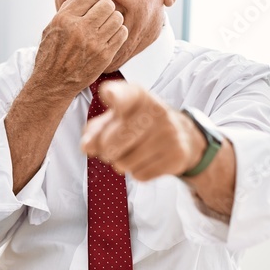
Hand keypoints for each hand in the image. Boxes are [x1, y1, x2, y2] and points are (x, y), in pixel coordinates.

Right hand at [31, 0, 128, 95]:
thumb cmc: (51, 55)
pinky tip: (111, 36)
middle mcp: (79, 29)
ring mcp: (93, 43)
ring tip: (107, 26)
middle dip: (107, 8)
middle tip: (103, 15)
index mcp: (64, 19)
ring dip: (114, 20)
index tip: (97, 3)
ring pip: (117, 18)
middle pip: (107, 5)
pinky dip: (119, 32)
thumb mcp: (51, 27)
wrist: (53, 83)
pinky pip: (122, 34)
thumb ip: (68, 10)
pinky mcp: (104, 55)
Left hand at [80, 81, 203, 180]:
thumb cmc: (140, 125)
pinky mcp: (177, 155)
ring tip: (132, 153)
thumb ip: (96, 130)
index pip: (125, 95)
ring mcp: (170, 132)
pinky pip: (140, 174)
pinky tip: (147, 161)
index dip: (114, 95)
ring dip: (121, 164)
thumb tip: (86, 146)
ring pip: (124, 163)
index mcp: (139, 96)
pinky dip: (137, 172)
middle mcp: (156, 110)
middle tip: (109, 150)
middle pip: (111, 142)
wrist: (182, 136)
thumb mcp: (117, 120)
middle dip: (105, 152)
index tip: (109, 94)